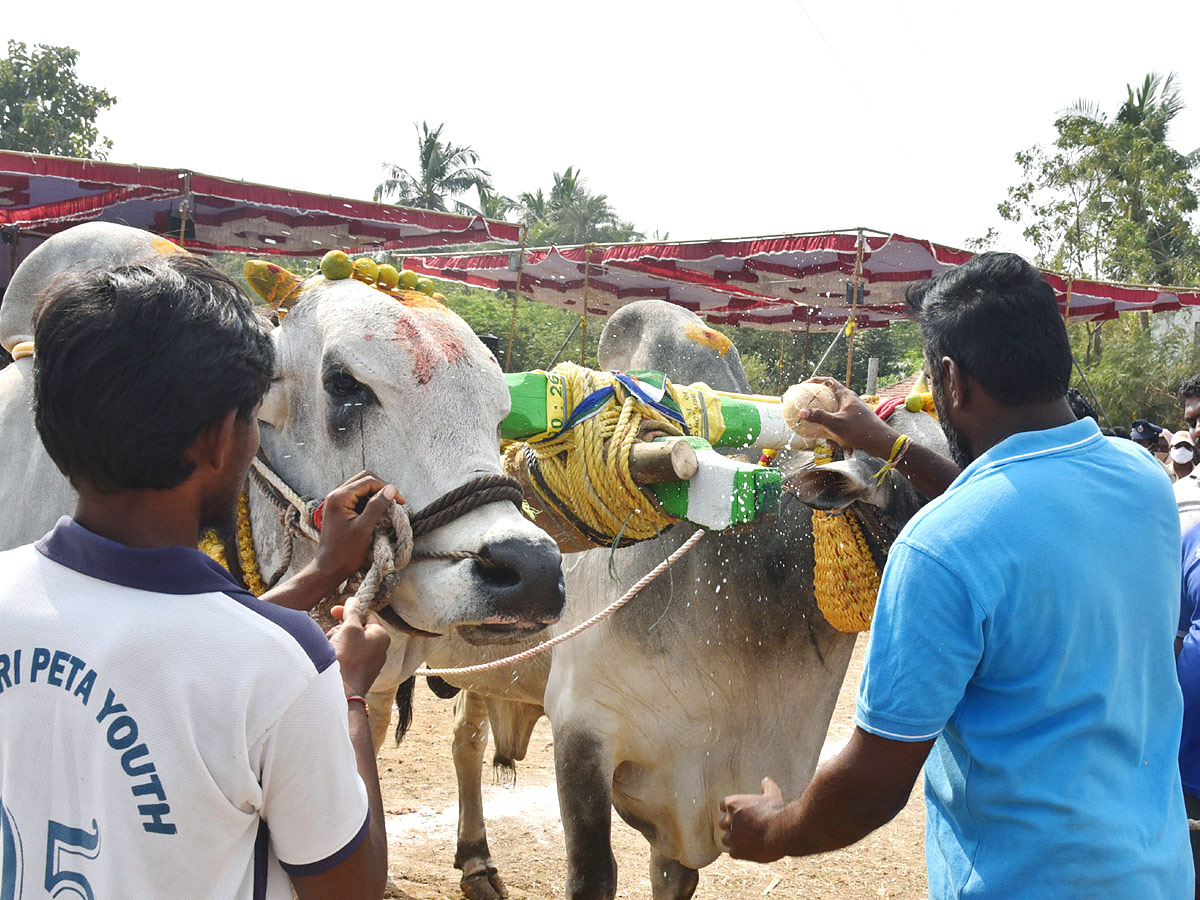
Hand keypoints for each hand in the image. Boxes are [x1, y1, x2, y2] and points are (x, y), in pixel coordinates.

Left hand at [312, 471, 403, 585]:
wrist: (329, 567)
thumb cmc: (346, 552)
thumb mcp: (364, 528)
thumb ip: (377, 506)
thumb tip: (391, 489)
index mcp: (339, 497)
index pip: (368, 482)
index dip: (387, 488)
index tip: (400, 502)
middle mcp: (335, 495)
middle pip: (364, 479)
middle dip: (381, 488)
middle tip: (394, 502)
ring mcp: (336, 501)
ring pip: (360, 486)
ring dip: (375, 493)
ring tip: (387, 507)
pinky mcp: (339, 508)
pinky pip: (356, 496)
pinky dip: (368, 500)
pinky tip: (376, 511)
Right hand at [327, 596, 390, 697]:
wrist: (342, 691)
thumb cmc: (348, 659)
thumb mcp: (349, 628)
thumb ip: (352, 612)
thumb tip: (354, 599)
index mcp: (381, 636)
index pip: (367, 616)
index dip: (350, 611)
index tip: (335, 612)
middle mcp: (378, 648)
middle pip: (355, 629)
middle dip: (340, 630)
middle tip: (333, 636)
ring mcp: (369, 661)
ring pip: (348, 642)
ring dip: (336, 642)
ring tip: (331, 650)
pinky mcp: (358, 671)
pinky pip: (346, 656)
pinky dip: (337, 654)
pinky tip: (331, 659)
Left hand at [719, 777, 787, 862]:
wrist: (782, 833)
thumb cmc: (777, 812)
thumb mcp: (773, 794)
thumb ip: (767, 786)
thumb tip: (766, 780)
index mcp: (733, 803)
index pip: (722, 805)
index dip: (729, 809)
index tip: (736, 812)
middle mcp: (729, 819)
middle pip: (722, 822)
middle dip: (730, 825)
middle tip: (741, 827)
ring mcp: (732, 836)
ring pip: (725, 839)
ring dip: (732, 839)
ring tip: (742, 841)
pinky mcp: (737, 851)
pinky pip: (732, 852)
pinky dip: (739, 851)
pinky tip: (747, 850)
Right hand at [796, 377, 897, 457]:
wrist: (882, 442)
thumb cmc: (860, 430)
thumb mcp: (836, 424)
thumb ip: (819, 417)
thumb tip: (802, 412)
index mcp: (846, 396)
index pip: (828, 382)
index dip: (815, 381)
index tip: (804, 385)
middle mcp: (850, 402)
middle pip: (830, 401)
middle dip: (820, 412)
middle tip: (810, 414)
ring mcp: (853, 413)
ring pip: (835, 418)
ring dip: (831, 432)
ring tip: (833, 444)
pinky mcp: (856, 423)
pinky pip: (843, 428)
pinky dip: (841, 438)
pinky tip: (844, 448)